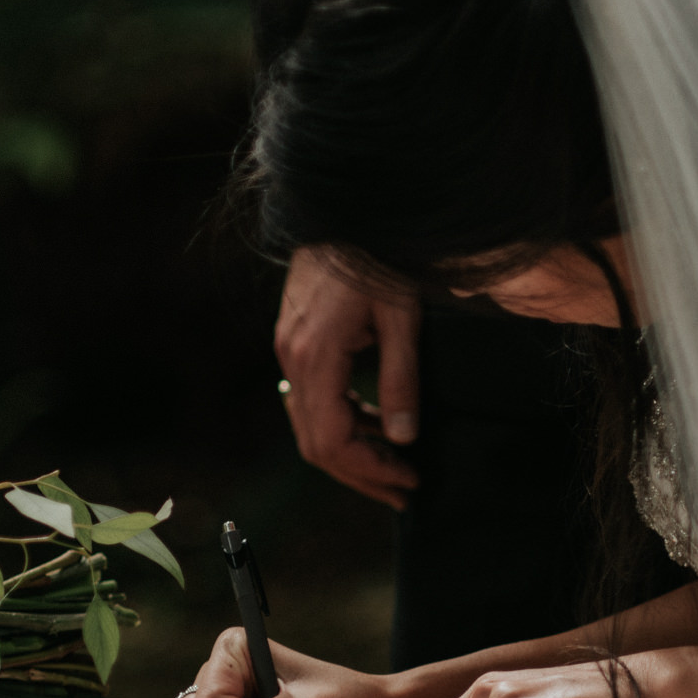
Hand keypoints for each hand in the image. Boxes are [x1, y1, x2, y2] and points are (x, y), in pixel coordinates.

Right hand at [275, 247, 421, 509]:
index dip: (368, 470)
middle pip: (316, 443)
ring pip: (312, 426)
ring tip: (396, 465)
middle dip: (361, 473)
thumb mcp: (402, 319)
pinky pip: (314, 400)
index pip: (331, 441)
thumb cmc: (378, 255)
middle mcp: (293, 359)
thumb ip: (401, 381)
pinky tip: (377, 426)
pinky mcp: (297, 342)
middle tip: (404, 489)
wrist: (347, 209)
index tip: (406, 480)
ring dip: (352, 451)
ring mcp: (290, 351)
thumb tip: (403, 437)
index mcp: (316, 357)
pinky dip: (344, 421)